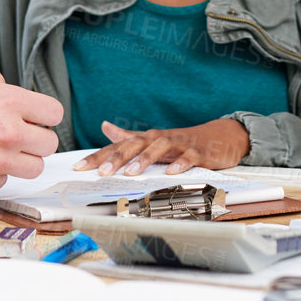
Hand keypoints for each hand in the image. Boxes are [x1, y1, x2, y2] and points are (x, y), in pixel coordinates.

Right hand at [0, 63, 62, 193]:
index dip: (44, 114)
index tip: (34, 117)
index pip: (53, 113)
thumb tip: (5, 86)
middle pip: (49, 144)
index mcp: (7, 102)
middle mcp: (8, 133)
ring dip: (21, 160)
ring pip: (33, 168)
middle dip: (36, 139)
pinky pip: (4, 182)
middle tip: (18, 135)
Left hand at [72, 118, 249, 175]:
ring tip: (130, 173)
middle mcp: (160, 138)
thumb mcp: (154, 139)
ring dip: (144, 160)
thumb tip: (105, 127)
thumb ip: (129, 136)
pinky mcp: (199, 152)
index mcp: (147, 139)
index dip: (98, 156)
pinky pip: (189, 157)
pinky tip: (171, 172)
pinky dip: (180, 164)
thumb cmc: (184, 141)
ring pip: (159, 148)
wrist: (221, 136)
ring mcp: (180, 144)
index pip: (118, 146)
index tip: (79, 168)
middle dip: (117, 158)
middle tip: (101, 173)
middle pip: (135, 144)